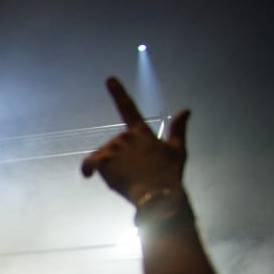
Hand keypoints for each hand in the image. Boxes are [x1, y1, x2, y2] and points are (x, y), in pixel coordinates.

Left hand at [80, 76, 190, 204]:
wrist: (158, 194)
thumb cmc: (169, 174)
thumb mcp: (178, 150)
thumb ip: (178, 129)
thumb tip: (186, 109)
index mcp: (142, 132)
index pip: (128, 108)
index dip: (118, 93)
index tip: (109, 79)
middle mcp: (125, 135)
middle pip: (113, 147)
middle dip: (119, 160)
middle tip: (134, 173)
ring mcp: (114, 147)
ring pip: (103, 157)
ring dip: (110, 167)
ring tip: (127, 178)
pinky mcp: (103, 159)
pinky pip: (88, 164)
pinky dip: (87, 169)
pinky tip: (89, 176)